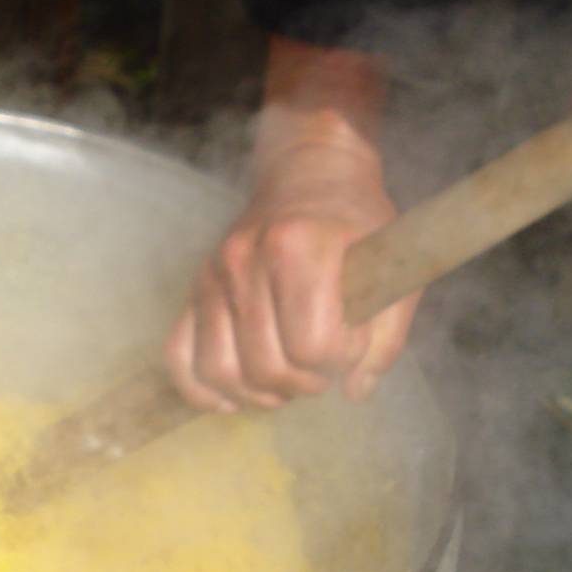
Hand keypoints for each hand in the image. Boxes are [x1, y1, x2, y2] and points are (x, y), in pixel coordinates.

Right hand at [165, 106, 418, 413]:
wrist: (311, 176)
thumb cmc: (357, 224)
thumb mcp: (392, 267)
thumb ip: (385, 335)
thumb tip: (355, 390)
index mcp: (298, 248)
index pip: (312, 346)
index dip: (340, 359)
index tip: (352, 341)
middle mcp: (245, 260)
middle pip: (267, 366)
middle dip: (304, 383)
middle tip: (323, 368)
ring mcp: (214, 276)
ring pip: (221, 370)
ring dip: (259, 394)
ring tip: (286, 382)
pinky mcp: (195, 290)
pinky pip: (179, 356)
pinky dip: (202, 389)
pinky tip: (235, 395)